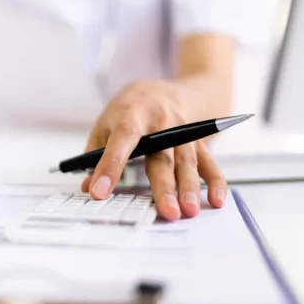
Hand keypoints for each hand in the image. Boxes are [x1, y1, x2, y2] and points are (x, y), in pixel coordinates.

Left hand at [82, 80, 227, 220]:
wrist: (167, 90)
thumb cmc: (131, 109)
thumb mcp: (106, 122)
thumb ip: (95, 154)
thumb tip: (88, 187)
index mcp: (131, 115)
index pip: (121, 141)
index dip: (110, 166)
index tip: (100, 192)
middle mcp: (161, 122)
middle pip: (162, 157)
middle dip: (165, 186)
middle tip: (167, 212)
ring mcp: (183, 131)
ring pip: (187, 161)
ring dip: (190, 188)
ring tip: (189, 211)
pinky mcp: (199, 141)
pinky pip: (209, 162)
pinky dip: (215, 182)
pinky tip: (216, 200)